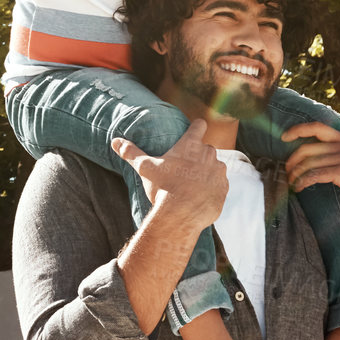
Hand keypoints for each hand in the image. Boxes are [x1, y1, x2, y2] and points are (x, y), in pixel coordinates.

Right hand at [111, 120, 228, 229]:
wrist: (182, 214)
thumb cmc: (163, 188)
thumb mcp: (145, 168)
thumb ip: (131, 153)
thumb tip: (115, 141)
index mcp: (190, 145)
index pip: (199, 125)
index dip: (196, 127)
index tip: (194, 129)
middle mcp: (209, 154)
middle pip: (206, 148)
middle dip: (198, 156)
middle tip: (185, 168)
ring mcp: (219, 172)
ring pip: (215, 166)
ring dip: (207, 172)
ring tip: (193, 185)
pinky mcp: (224, 189)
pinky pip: (220, 185)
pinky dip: (212, 188)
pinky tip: (200, 197)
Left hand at [280, 121, 339, 215]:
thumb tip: (318, 156)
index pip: (317, 127)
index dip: (298, 130)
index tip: (284, 137)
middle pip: (307, 148)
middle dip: (292, 160)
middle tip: (286, 171)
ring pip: (309, 163)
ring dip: (295, 174)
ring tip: (291, 182)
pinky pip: (315, 175)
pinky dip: (303, 182)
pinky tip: (299, 188)